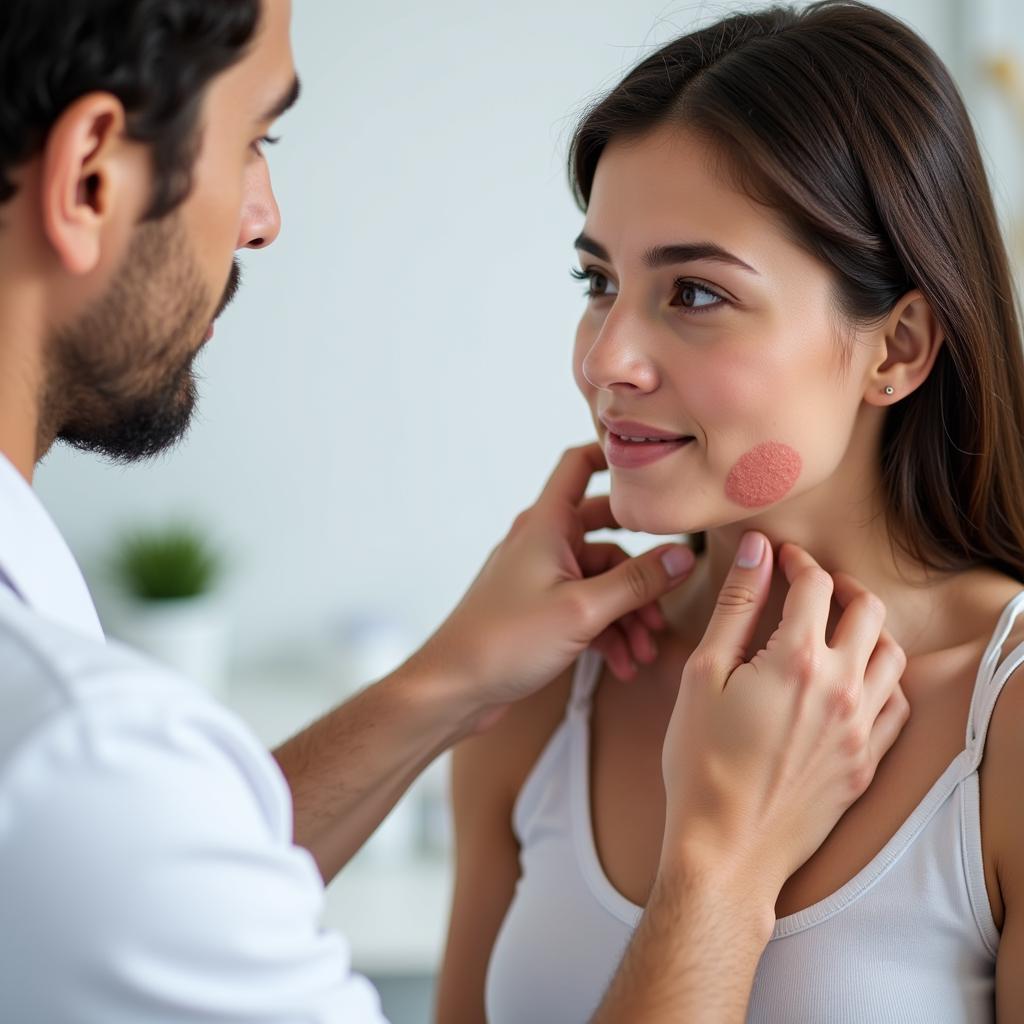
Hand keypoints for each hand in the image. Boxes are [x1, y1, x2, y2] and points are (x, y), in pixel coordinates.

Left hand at [406, 443, 694, 731]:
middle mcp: (542, 543)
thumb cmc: (505, 641)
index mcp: (546, 524)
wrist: (453, 688)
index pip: (579, 465)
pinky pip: (585, 608)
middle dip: (641, 572)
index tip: (653, 467)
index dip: (613, 457)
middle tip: (666, 600)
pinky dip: (607, 632)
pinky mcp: (538, 609)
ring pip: (600, 581)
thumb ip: (637, 582)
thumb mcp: (583, 609)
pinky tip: (623, 664)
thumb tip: (684, 556)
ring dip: (627, 615)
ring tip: (644, 653)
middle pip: (606, 536)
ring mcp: (540, 577)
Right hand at [659, 533, 908, 904]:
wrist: (726, 848)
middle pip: (869, 610)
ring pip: (893, 655)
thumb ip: (736, 606)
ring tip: (836, 628)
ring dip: (869, 629)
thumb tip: (756, 550)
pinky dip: (882, 678)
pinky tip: (852, 679)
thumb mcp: (704, 674)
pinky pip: (898, 704)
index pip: (816, 584)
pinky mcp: (868, 761)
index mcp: (798, 660)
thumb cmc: (700, 762)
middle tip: (814, 585)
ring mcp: (862, 728)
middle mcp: (843, 688)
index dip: (797, 560)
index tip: (781, 557)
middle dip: (842, 586)